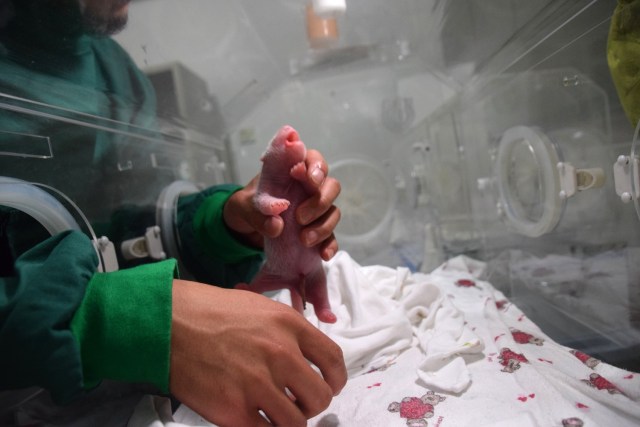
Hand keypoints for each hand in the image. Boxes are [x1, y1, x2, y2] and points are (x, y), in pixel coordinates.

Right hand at [170, 279, 346, 425]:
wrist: (167, 322)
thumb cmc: (209, 311)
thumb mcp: (259, 306)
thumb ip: (287, 331)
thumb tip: (306, 356)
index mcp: (289, 325)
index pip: (333, 360)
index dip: (336, 379)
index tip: (330, 385)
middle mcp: (280, 354)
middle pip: (321, 397)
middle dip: (313, 404)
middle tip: (298, 402)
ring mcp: (257, 384)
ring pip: (298, 422)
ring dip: (291, 421)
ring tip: (277, 414)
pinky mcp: (233, 410)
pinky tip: (257, 421)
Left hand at [223, 149, 340, 260]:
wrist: (247, 228)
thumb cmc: (249, 205)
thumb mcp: (243, 206)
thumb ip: (257, 213)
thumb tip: (277, 225)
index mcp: (292, 171)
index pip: (313, 160)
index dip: (317, 167)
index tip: (310, 180)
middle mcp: (309, 188)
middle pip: (331, 186)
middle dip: (320, 201)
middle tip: (300, 217)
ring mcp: (316, 210)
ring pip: (333, 211)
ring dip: (323, 226)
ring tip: (304, 240)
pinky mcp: (317, 231)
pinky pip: (331, 237)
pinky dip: (330, 245)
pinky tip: (324, 254)